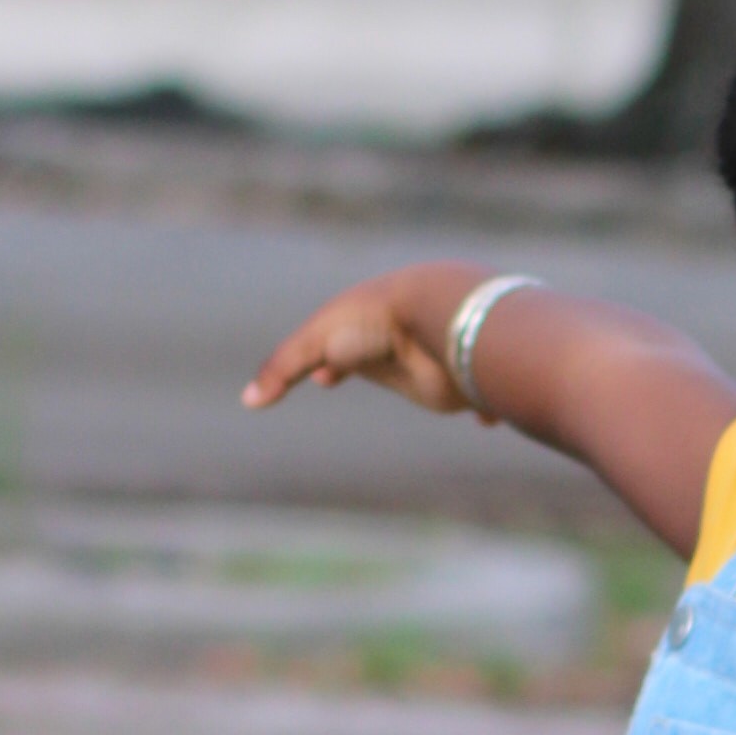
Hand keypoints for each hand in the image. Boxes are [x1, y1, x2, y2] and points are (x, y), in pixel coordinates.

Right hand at [242, 268, 474, 416]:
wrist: (444, 314)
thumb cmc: (377, 320)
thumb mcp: (320, 342)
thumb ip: (284, 368)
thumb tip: (248, 400)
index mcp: (367, 325)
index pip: (346, 343)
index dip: (331, 361)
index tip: (322, 377)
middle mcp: (402, 342)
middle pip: (387, 357)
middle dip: (377, 365)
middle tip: (365, 384)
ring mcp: (434, 363)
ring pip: (432, 375)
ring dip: (430, 381)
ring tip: (435, 390)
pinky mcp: (465, 386)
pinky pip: (482, 400)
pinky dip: (484, 409)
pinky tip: (487, 420)